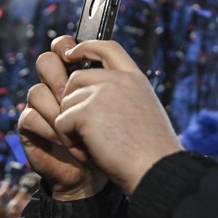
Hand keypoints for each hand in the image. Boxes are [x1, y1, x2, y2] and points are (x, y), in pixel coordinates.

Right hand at [18, 38, 105, 199]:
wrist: (99, 174)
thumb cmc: (112, 137)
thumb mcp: (118, 103)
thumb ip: (112, 76)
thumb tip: (104, 52)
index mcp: (77, 75)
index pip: (62, 48)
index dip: (64, 45)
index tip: (73, 53)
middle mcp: (56, 87)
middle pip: (45, 62)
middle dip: (59, 76)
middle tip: (73, 95)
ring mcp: (42, 107)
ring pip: (37, 90)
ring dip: (57, 108)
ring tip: (75, 124)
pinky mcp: (31, 128)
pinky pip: (30, 116)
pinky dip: (49, 128)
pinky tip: (65, 139)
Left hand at [55, 38, 183, 195]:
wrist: (156, 169)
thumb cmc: (152, 151)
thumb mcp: (144, 111)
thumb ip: (122, 95)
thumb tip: (92, 93)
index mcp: (135, 79)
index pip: (107, 47)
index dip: (86, 47)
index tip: (70, 53)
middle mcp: (119, 80)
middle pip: (75, 79)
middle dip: (73, 104)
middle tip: (88, 132)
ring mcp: (101, 93)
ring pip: (66, 104)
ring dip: (73, 128)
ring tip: (96, 147)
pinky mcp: (86, 111)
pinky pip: (61, 124)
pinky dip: (70, 143)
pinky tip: (91, 153)